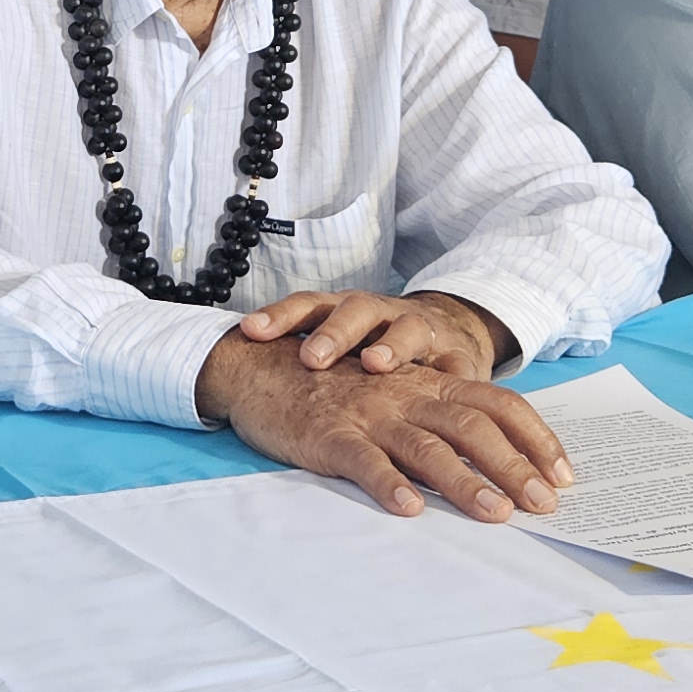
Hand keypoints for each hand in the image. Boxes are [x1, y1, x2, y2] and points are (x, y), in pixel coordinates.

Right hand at [195, 333, 573, 522]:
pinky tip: (407, 508)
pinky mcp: (329, 433)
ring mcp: (369, 413)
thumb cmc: (333, 386)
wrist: (259, 364)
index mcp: (428, 383)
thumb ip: (436, 420)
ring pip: (426, 445)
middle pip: (474, 426)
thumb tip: (493, 467)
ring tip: (495, 513)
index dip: (535, 438)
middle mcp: (407, 394)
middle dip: (514, 466)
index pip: (498, 404)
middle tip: (543, 505)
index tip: (564, 477)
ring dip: (464, 481)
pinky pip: (362, 459)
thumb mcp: (393, 394)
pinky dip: (386, 483)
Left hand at [232, 289, 509, 376]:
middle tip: (312, 357)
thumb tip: (233, 366)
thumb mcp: (341, 344)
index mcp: (345, 310)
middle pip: (354, 311)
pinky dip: (451, 375)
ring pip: (406, 329)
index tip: (249, 331)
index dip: (279, 317)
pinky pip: (456, 365)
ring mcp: (422, 329)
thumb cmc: (377, 345)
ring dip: (390, 345)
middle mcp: (382, 312)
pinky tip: (446, 386)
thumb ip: (299, 354)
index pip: (308, 305)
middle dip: (333, 332)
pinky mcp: (459, 355)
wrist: (448, 332)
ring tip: (374, 365)